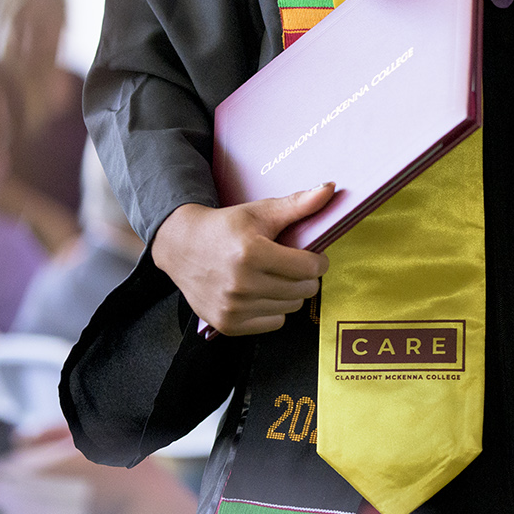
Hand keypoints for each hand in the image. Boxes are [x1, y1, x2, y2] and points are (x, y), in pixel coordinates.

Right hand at [151, 185, 333, 335]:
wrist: (182, 247)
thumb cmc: (225, 228)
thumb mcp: (260, 211)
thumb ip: (298, 204)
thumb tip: (330, 188)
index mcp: (251, 253)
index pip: (309, 268)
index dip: (318, 260)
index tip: (312, 255)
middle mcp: (240, 284)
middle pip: (304, 289)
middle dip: (306, 276)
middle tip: (293, 264)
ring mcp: (232, 307)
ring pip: (291, 307)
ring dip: (290, 292)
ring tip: (275, 276)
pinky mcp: (227, 324)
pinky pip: (274, 323)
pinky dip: (274, 309)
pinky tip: (262, 292)